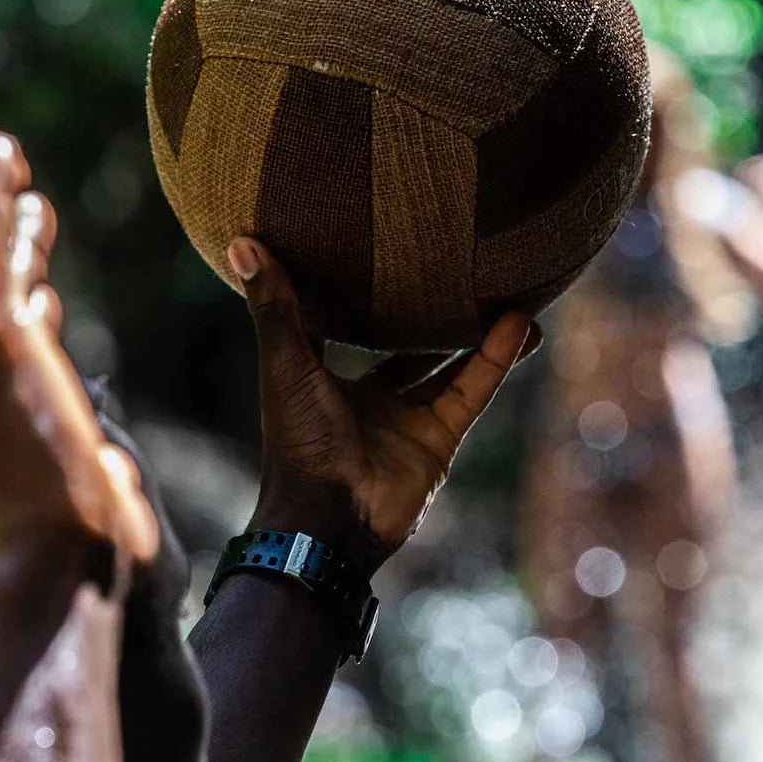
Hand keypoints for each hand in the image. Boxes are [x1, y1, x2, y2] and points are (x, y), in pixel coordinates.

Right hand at [0, 131, 157, 566]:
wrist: (50, 569)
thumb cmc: (75, 557)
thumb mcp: (88, 499)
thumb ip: (99, 472)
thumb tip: (112, 463)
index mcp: (4, 420)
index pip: (9, 352)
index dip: (23, 312)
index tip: (45, 288)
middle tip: (22, 198)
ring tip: (3, 153)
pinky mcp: (2, 345)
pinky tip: (0, 159)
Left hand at [228, 237, 535, 574]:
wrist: (330, 519)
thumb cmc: (297, 440)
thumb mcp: (285, 363)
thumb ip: (275, 306)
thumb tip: (241, 242)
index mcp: (322, 378)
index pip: (343, 325)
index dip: (359, 292)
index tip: (380, 250)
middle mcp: (366, 397)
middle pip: (405, 346)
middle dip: (429, 313)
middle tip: (457, 266)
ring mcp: (406, 419)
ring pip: (448, 365)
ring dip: (476, 330)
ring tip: (508, 286)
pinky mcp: (440, 438)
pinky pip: (472, 390)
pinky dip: (496, 358)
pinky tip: (521, 323)